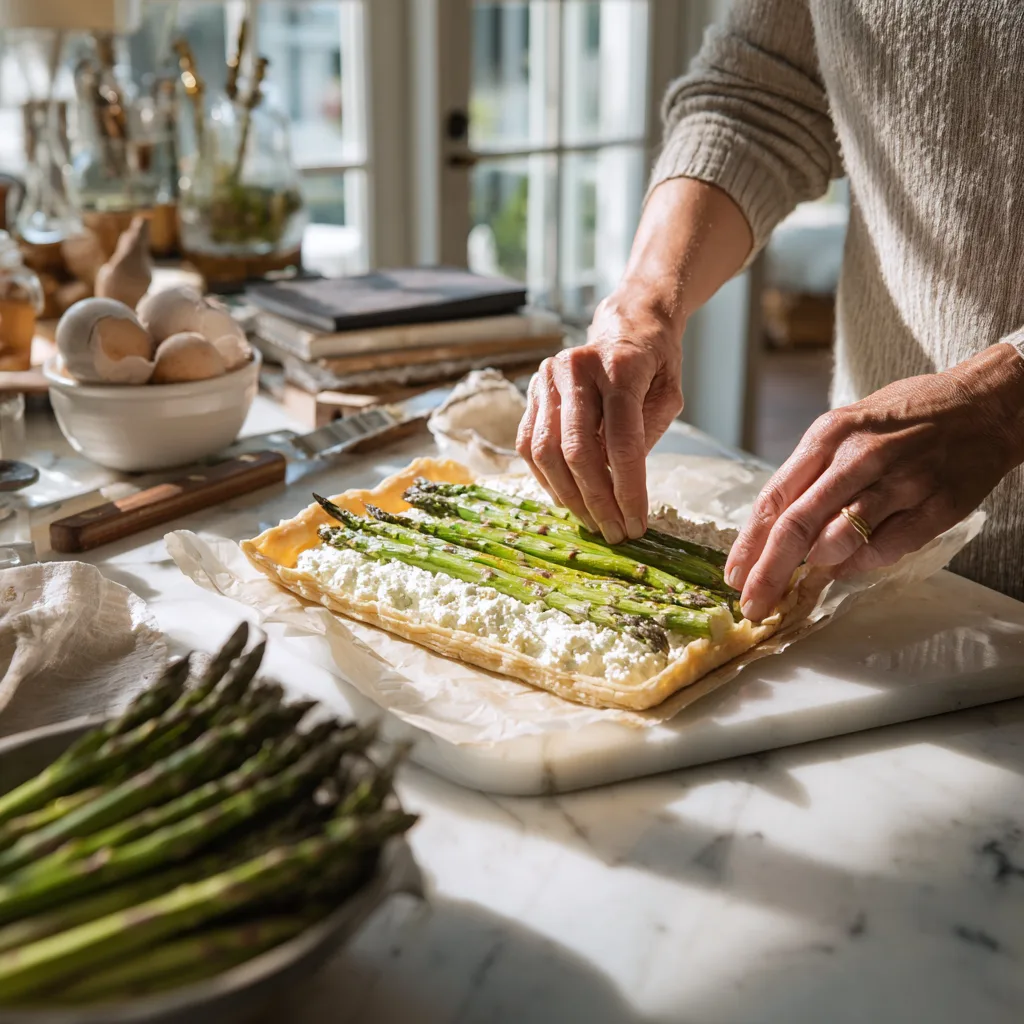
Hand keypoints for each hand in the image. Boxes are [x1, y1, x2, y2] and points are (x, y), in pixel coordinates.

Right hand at [516, 293, 683, 542]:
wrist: (626, 326)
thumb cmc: (654, 365)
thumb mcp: (670, 395)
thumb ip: (647, 434)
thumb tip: (621, 487)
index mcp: (620, 366)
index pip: (621, 440)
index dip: (628, 489)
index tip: (637, 523)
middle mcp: (577, 368)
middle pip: (577, 450)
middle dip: (597, 500)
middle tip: (615, 532)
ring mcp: (547, 378)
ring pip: (545, 452)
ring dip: (568, 496)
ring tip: (592, 522)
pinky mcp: (532, 391)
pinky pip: (529, 445)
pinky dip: (546, 479)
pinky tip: (568, 498)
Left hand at [726, 344, 1023, 620]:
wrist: (983, 404)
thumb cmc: (904, 419)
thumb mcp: (845, 429)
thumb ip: (810, 476)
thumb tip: (775, 531)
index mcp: (829, 435)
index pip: (775, 498)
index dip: (749, 543)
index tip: (734, 576)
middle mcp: (859, 457)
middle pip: (798, 525)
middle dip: (769, 572)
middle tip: (753, 604)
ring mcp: (900, 482)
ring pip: (839, 540)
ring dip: (817, 566)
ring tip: (813, 572)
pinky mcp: (936, 505)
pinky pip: (886, 550)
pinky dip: (860, 566)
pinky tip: (850, 566)